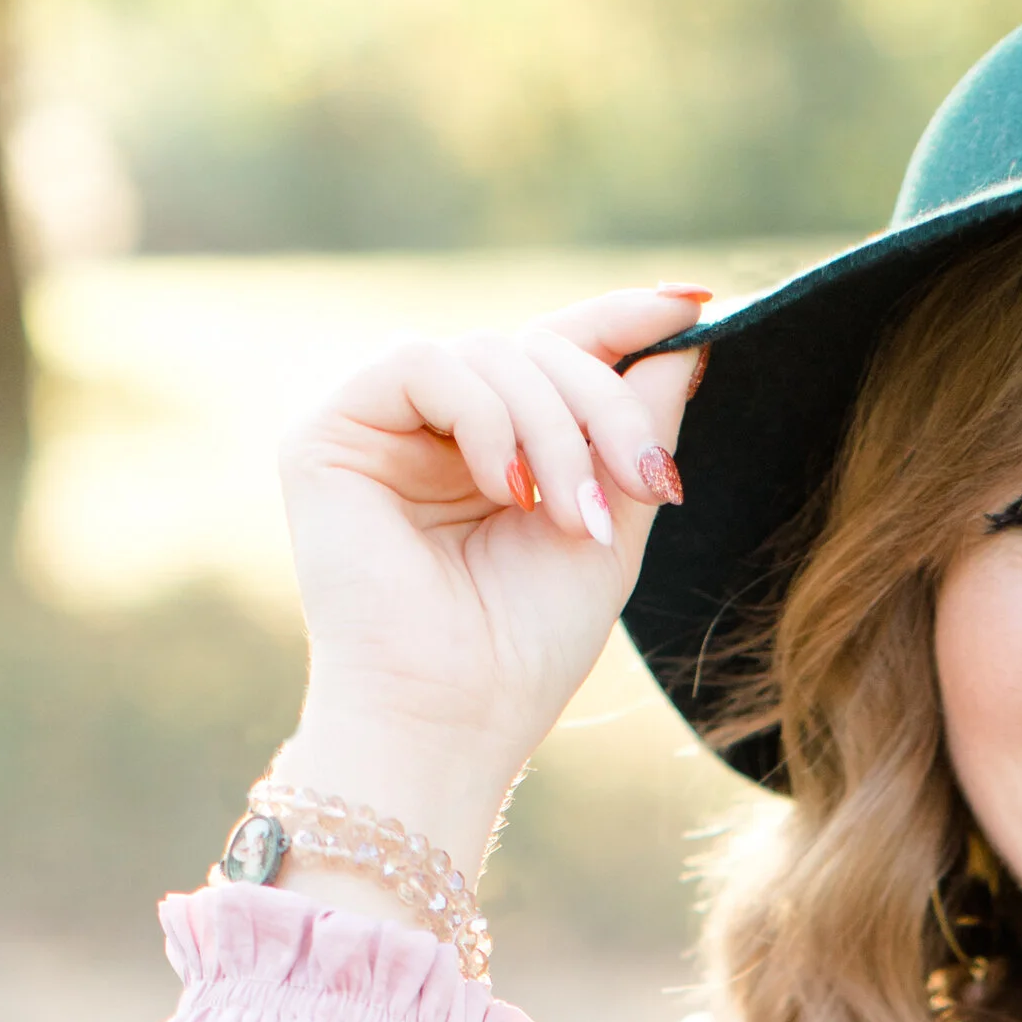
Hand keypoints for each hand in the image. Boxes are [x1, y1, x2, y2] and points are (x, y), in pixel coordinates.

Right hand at [271, 285, 712, 864]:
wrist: (450, 718)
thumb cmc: (524, 647)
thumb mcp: (611, 525)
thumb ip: (639, 431)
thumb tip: (683, 339)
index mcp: (496, 446)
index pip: (557, 351)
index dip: (621, 319)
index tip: (693, 302)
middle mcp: (434, 425)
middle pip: (537, 347)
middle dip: (604, 408)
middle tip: (647, 484)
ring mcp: (378, 424)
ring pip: (490, 351)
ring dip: (554, 431)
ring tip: (571, 521)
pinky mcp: (327, 430)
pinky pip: (424, 363)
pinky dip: (485, 419)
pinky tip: (506, 490)